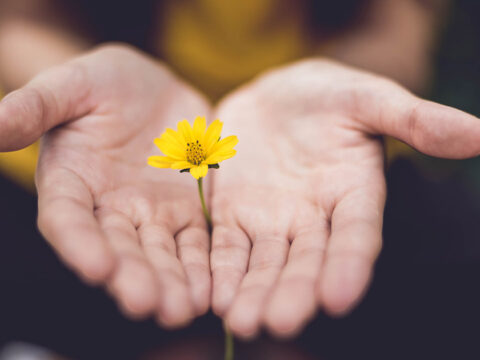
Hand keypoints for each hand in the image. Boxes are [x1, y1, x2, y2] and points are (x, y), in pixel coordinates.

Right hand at [0, 44, 211, 326]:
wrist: (153, 89)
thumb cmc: (104, 83)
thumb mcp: (71, 85)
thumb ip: (37, 106)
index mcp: (72, 183)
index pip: (68, 220)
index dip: (80, 244)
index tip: (96, 267)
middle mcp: (109, 209)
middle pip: (118, 249)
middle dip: (132, 277)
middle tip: (148, 304)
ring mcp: (151, 214)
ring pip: (160, 254)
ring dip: (171, 283)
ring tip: (182, 309)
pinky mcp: (187, 211)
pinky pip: (195, 242)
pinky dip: (202, 266)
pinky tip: (210, 290)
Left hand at [210, 59, 479, 336]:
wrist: (276, 97)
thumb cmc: (328, 96)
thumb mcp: (368, 98)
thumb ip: (414, 119)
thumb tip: (479, 134)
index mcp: (353, 193)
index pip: (356, 235)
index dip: (350, 265)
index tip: (340, 297)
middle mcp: (314, 218)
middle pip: (306, 261)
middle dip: (294, 292)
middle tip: (280, 323)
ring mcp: (271, 221)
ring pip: (264, 263)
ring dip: (254, 293)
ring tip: (243, 322)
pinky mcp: (234, 215)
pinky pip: (226, 247)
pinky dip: (221, 271)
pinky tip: (214, 297)